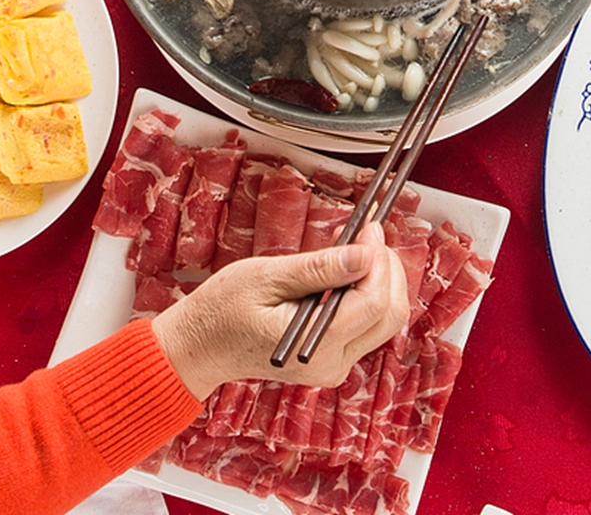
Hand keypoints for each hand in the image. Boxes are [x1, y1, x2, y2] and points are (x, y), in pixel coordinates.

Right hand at [151, 222, 410, 399]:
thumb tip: (365, 254)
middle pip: (390, 315)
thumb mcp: (266, 277)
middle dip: (388, 269)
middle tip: (368, 232)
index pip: (374, 303)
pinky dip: (366, 292)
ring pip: (384, 320)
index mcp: (315, 346)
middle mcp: (332, 364)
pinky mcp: (332, 359)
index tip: (370, 225)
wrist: (199, 348)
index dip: (379, 260)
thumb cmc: (222, 310)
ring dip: (379, 279)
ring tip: (355, 245)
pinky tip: (345, 269)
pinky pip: (366, 325)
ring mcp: (334, 365)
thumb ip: (319, 269)